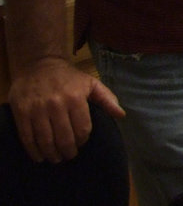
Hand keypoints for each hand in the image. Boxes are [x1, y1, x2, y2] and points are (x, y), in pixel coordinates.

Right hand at [7, 57, 123, 162]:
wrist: (39, 64)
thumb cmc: (68, 77)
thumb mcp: (91, 83)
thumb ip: (107, 99)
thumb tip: (121, 115)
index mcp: (76, 98)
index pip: (82, 129)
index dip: (82, 140)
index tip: (81, 144)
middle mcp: (56, 104)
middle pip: (64, 137)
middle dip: (68, 151)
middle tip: (69, 156)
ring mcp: (37, 109)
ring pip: (45, 140)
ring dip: (52, 154)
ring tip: (56, 158)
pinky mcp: (21, 112)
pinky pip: (27, 137)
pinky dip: (34, 150)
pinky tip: (39, 156)